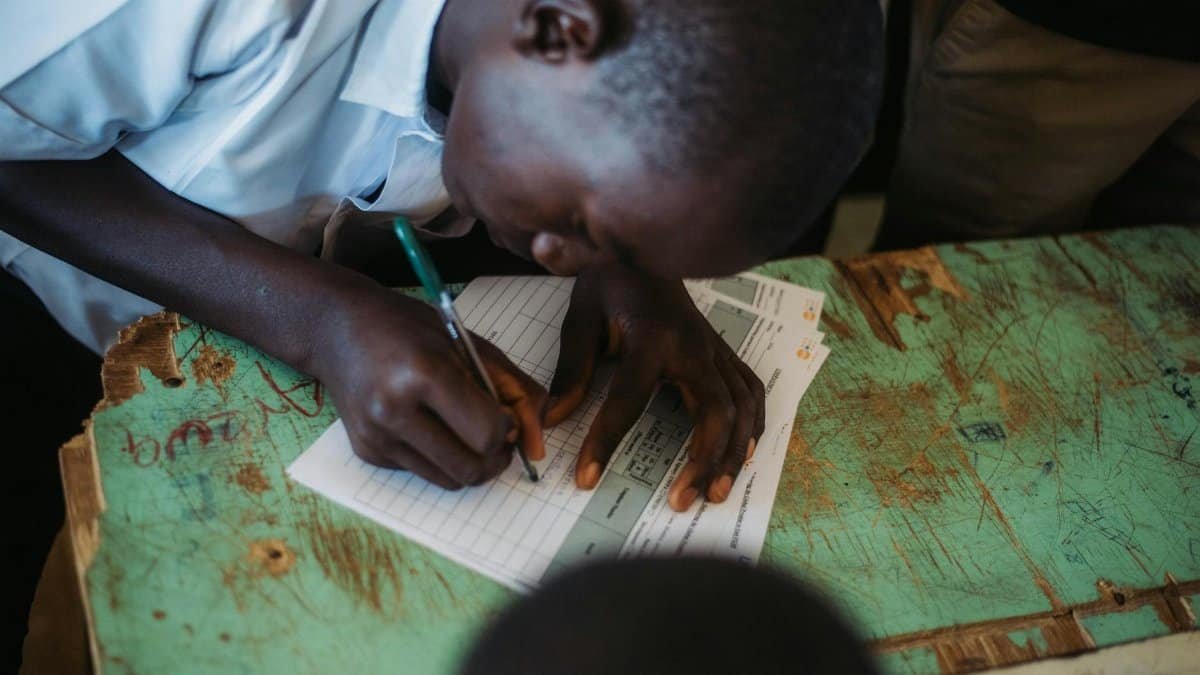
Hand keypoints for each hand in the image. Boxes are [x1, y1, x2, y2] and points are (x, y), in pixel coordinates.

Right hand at [311, 286, 546, 488]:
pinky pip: (423, 473)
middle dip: (495, 458)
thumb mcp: (468, 343)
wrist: (336, 328)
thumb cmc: (408, 328)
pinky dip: (438, 457)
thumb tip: (537, 443)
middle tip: (497, 437)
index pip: (486, 433)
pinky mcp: (366, 452)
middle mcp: (393, 410)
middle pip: (469, 468)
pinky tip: (429, 425)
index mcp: (423, 374)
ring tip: (467, 431)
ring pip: (448, 479)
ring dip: (470, 462)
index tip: (504, 414)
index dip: (507, 430)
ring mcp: (376, 436)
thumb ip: (514, 388)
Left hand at [545, 267, 765, 511]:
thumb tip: (554, 419)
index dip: (606, 440)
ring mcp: (714, 349)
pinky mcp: (723, 352)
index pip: (629, 399)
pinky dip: (752, 426)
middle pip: (713, 411)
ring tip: (715, 493)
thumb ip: (571, 371)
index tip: (585, 477)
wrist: (644, 247)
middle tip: (681, 502)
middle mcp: (693, 346)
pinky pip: (750, 391)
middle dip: (701, 460)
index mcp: (651, 337)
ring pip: (741, 407)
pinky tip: (741, 455)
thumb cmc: (610, 282)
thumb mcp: (581, 319)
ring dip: (732, 452)